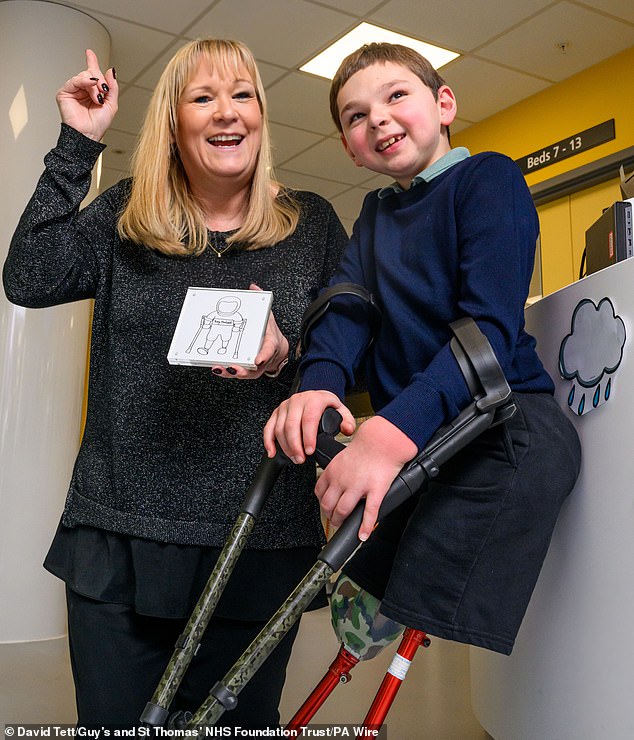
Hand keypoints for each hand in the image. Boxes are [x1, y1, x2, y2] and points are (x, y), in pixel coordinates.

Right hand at [56, 49, 117, 140]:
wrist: (88, 134)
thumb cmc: (98, 124)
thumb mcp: (112, 104)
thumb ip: (113, 87)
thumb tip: (110, 70)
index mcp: (92, 92)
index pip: (92, 74)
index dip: (92, 62)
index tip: (90, 52)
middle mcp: (82, 90)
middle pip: (91, 73)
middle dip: (100, 80)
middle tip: (104, 90)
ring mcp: (73, 91)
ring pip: (84, 76)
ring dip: (94, 85)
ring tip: (97, 98)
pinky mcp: (65, 93)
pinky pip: (75, 80)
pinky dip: (85, 82)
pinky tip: (91, 88)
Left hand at [210, 284, 288, 379]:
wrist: (278, 348)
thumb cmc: (270, 333)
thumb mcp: (268, 316)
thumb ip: (261, 302)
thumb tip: (254, 288)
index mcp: (271, 344)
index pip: (269, 350)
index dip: (264, 355)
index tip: (258, 360)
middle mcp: (263, 358)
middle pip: (255, 369)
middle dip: (242, 370)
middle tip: (231, 367)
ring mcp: (256, 366)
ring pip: (245, 373)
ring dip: (231, 372)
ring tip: (219, 368)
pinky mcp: (248, 369)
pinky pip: (238, 372)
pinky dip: (227, 372)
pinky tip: (217, 368)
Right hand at [263, 391, 355, 462]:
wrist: (315, 396)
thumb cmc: (325, 405)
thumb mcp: (341, 410)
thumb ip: (348, 421)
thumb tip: (347, 430)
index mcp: (314, 400)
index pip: (308, 419)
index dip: (308, 437)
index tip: (310, 450)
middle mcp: (297, 401)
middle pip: (291, 425)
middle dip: (295, 446)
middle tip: (301, 459)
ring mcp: (285, 406)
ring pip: (279, 428)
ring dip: (285, 446)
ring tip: (295, 458)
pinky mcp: (276, 413)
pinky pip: (268, 427)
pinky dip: (268, 442)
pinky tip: (272, 452)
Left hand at [315, 416, 416, 540]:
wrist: (384, 440)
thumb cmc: (367, 447)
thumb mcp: (342, 457)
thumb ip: (337, 472)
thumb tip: (335, 484)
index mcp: (333, 471)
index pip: (319, 492)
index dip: (322, 502)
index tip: (326, 507)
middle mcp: (342, 480)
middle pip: (328, 505)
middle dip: (329, 515)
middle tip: (334, 519)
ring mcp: (358, 486)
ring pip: (343, 510)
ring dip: (341, 521)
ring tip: (344, 525)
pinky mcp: (375, 491)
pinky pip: (369, 513)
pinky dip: (365, 527)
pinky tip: (364, 534)